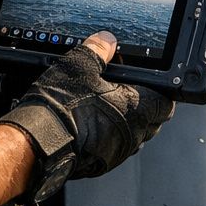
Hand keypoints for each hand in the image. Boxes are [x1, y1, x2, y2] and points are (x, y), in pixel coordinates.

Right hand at [0, 31, 174, 199]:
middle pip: (153, 122)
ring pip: (135, 137)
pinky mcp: (102, 165)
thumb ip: (98, 50)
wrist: (38, 142)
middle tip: (128, 91)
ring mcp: (118, 153)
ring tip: (107, 107)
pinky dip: (110, 136)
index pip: (166, 104)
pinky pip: (116, 149)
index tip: (153, 84)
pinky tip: (93, 125)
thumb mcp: (79, 65)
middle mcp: (133, 135)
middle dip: (145, 107)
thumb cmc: (62, 107)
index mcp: (136, 109)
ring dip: (128, 123)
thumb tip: (106, 40)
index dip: (162, 92)